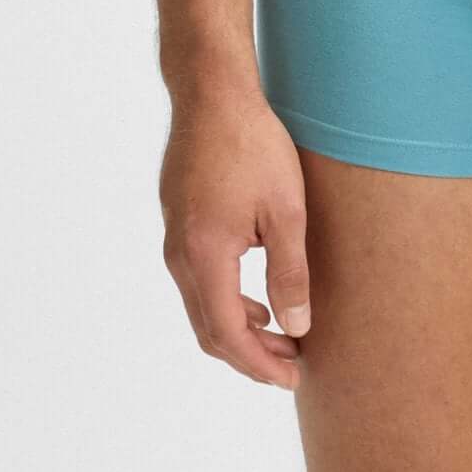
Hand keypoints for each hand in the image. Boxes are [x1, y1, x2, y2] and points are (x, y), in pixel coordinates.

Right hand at [159, 85, 309, 389]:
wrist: (212, 93)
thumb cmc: (254, 145)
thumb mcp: (285, 210)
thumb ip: (290, 272)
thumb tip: (297, 326)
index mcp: (205, 256)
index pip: (228, 334)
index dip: (260, 364)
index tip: (292, 378)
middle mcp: (180, 255)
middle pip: (209, 329)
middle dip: (250, 355)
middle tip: (292, 364)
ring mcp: (174, 238)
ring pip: (201, 307)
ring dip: (238, 329)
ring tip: (281, 334)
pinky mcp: (177, 223)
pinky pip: (197, 281)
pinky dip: (226, 302)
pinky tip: (255, 296)